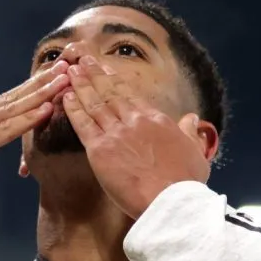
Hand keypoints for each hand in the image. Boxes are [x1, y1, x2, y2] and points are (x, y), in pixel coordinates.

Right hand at [0, 61, 70, 216]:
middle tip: (66, 66)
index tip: (52, 76)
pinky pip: (4, 131)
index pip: (4, 102)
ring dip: (41, 94)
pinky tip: (46, 110)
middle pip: (12, 98)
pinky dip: (27, 119)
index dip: (30, 88)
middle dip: (41, 82)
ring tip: (64, 81)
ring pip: (12, 109)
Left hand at [62, 56, 210, 219]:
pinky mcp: (100, 151)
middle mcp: (134, 121)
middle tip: (82, 59)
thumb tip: (191, 118)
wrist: (171, 201)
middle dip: (95, 74)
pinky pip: (83, 125)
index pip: (131, 95)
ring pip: (94, 103)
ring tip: (70, 70)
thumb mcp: (195, 152)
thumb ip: (189, 132)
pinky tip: (65, 97)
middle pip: (110, 92)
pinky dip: (73, 109)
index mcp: (156, 119)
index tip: (106, 69)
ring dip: (81, 85)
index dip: (115, 80)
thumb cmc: (185, 183)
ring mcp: (116, 134)